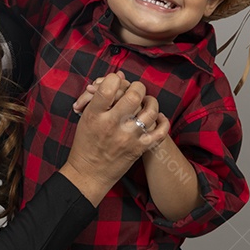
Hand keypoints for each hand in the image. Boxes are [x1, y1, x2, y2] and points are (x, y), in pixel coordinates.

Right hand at [60, 73, 170, 204]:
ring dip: (151, 102)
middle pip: (133, 96)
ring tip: (147, 102)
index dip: (115, 79)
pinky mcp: (138, 149)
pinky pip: (159, 133)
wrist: (88, 174)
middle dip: (137, 88)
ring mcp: (127, 138)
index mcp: (94, 116)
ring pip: (149, 112)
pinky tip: (158, 117)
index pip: (108, 88)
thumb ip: (101, 97)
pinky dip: (163, 122)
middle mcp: (111, 125)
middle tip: (136, 90)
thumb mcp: (86, 118)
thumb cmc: (86, 143)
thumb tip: (121, 76)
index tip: (116, 81)